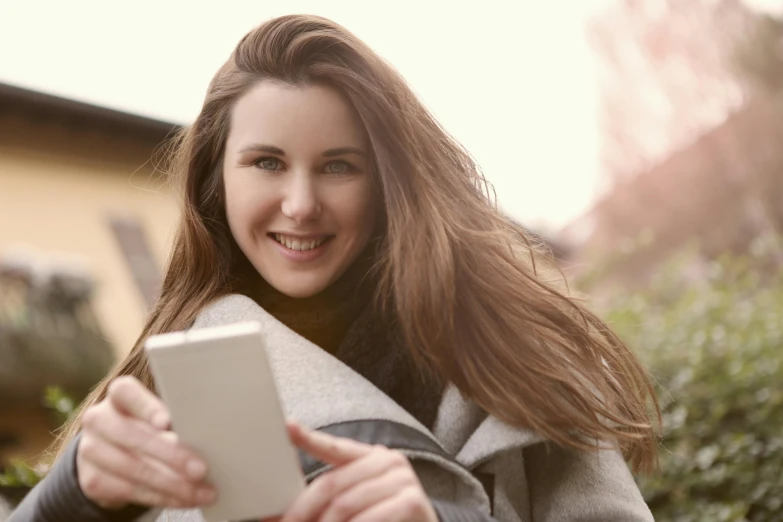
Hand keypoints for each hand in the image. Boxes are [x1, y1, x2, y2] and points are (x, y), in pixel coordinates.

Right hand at [76, 376, 216, 509]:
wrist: (110, 452)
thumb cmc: (146, 426)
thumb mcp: (157, 416)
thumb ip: (173, 421)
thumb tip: (202, 438)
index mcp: (119, 394)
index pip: (127, 393)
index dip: (147, 408)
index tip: (167, 423)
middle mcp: (98, 419)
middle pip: (134, 436)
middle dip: (171, 456)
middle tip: (200, 469)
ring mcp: (91, 450)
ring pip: (133, 469)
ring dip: (172, 484)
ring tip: (199, 492)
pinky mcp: (92, 480)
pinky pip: (130, 491)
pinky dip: (161, 497)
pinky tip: (182, 499)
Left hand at [279, 421, 437, 521]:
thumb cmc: (383, 518)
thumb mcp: (352, 503)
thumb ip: (325, 499)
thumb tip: (273, 513)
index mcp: (371, 456)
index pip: (335, 446)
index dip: (309, 438)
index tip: (287, 428)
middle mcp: (389, 461)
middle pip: (331, 484)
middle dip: (303, 511)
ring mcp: (403, 480)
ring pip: (345, 505)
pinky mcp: (412, 501)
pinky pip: (368, 518)